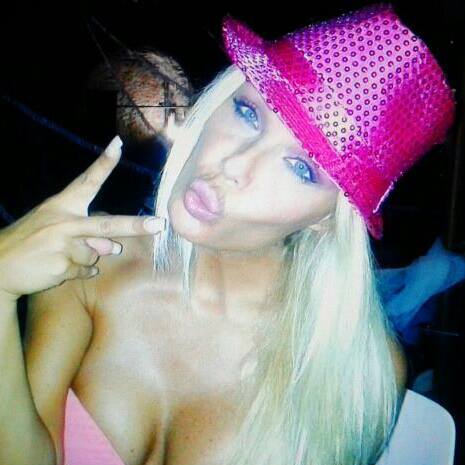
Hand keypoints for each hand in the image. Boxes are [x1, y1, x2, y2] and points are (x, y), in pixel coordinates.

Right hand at [0, 136, 165, 300]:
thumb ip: (87, 234)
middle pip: (105, 225)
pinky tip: (60, 267)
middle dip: (135, 225)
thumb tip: (114, 248)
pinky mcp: (61, 268)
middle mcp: (63, 223)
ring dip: (87, 257)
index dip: (104, 163)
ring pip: (96, 254)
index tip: (118, 144)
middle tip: (159, 225)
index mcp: (61, 206)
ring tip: (60, 255)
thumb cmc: (31, 241)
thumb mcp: (54, 229)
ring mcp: (62, 246)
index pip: (86, 181)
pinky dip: (81, 271)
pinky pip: (87, 270)